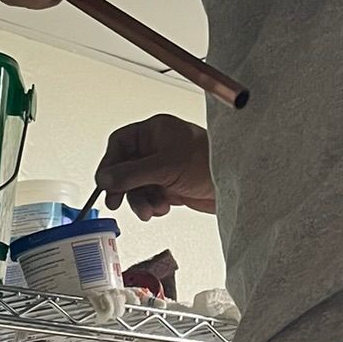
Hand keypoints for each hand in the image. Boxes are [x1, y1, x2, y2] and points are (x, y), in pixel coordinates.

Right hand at [96, 115, 215, 219]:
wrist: (238, 182)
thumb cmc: (211, 161)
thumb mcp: (165, 166)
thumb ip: (132, 173)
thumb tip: (106, 178)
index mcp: (155, 131)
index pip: (121, 143)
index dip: (110, 163)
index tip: (105, 182)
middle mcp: (157, 148)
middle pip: (126, 168)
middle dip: (123, 187)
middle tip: (115, 202)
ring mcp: (164, 168)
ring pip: (137, 186)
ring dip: (139, 200)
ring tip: (148, 210)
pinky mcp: (172, 186)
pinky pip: (150, 197)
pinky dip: (152, 205)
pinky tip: (162, 208)